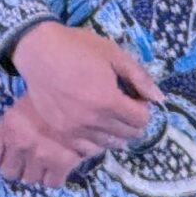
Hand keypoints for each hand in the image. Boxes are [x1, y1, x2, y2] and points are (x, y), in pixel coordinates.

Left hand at [0, 93, 97, 188]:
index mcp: (7, 127)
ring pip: (29, 180)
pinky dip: (54, 179)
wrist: (77, 100)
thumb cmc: (49, 95)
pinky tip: (58, 169)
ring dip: (35, 174)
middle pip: (8, 173)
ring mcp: (38, 158)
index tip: (4, 157)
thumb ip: (14, 124)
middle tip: (25, 163)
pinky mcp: (60, 166)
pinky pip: (51, 183)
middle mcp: (19, 145)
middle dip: (16, 169)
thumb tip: (11, 136)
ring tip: (43, 165)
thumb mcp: (22, 105)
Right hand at [11, 22, 159, 149]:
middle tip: (122, 105)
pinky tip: (92, 126)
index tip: (134, 97)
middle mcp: (93, 120)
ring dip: (115, 132)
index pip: (141, 119)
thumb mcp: (112, 54)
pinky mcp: (60, 131)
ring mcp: (75, 128)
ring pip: (109, 144)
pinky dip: (95, 141)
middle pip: (128, 134)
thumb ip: (139, 76)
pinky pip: (87, 149)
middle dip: (131, 120)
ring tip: (107, 115)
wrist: (36, 49)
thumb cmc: (76, 47)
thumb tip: (159, 98)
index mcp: (108, 100)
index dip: (143, 108)